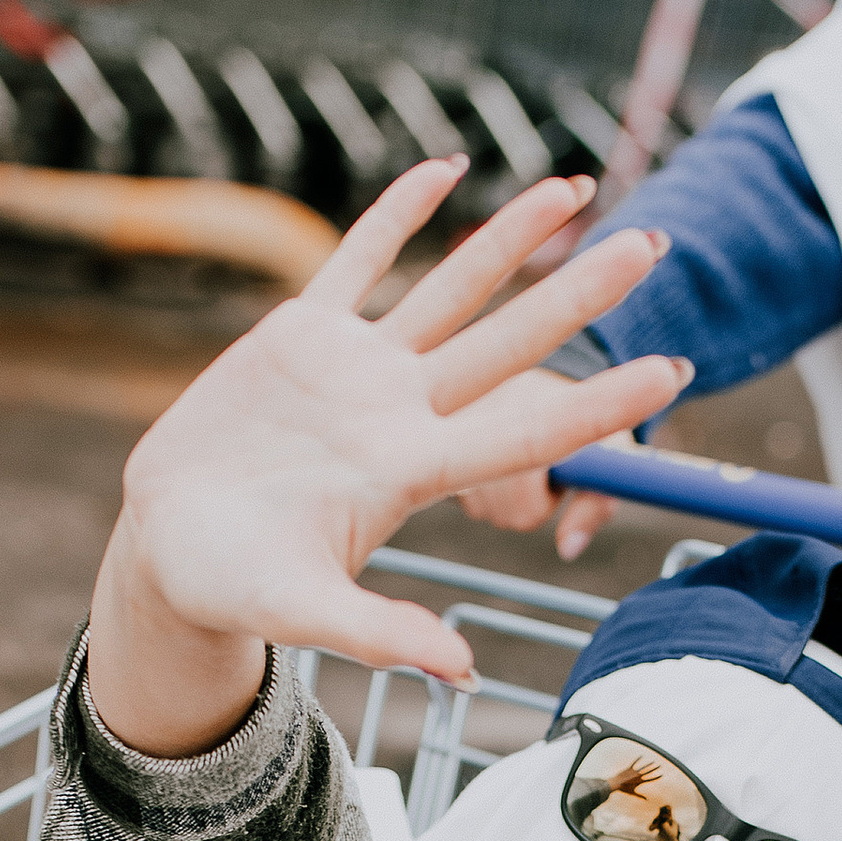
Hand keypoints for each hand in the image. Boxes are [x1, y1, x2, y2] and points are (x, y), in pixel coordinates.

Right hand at [90, 163, 687, 752]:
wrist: (167, 549)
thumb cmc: (232, 588)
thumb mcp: (303, 611)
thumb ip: (381, 633)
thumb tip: (463, 671)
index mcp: (410, 472)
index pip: (526, 431)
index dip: (600, 405)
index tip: (673, 373)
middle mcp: (399, 414)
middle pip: (511, 343)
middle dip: (582, 295)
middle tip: (657, 248)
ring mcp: (354, 371)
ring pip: (450, 289)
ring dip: (511, 239)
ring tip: (573, 187)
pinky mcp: (299, 338)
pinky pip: (359, 260)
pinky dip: (398, 214)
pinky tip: (443, 169)